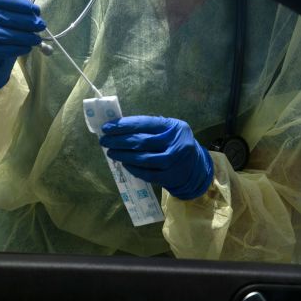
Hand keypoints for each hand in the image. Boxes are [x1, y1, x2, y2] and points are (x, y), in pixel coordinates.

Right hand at [0, 0, 45, 91]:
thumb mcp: (2, 13)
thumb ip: (16, 11)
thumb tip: (36, 14)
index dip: (18, 3)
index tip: (36, 9)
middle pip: (1, 17)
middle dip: (25, 21)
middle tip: (41, 25)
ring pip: (1, 34)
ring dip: (23, 37)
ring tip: (37, 39)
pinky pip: (0, 50)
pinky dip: (16, 49)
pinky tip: (27, 48)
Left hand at [99, 116, 213, 199]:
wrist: (195, 166)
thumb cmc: (174, 144)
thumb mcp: (168, 130)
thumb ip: (148, 128)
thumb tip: (118, 128)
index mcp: (173, 127)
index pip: (144, 124)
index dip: (123, 125)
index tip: (107, 127)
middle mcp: (175, 143)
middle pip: (141, 141)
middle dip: (119, 141)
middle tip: (104, 141)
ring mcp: (173, 161)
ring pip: (143, 159)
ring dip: (123, 155)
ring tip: (111, 152)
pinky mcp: (169, 176)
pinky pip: (146, 173)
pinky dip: (133, 168)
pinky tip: (124, 164)